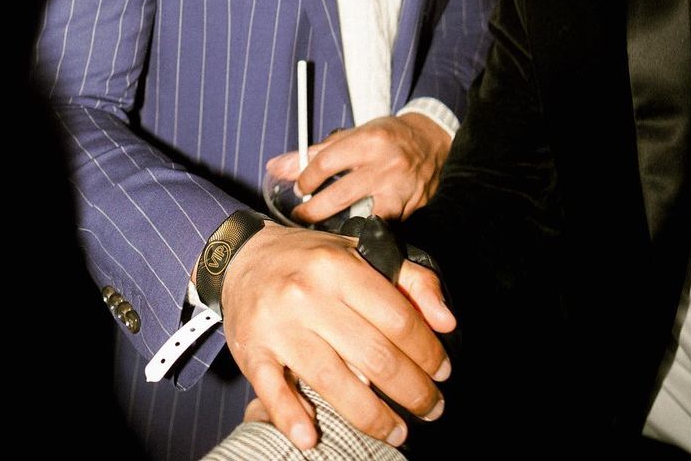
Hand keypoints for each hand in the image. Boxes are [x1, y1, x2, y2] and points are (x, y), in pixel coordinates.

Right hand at [221, 223, 454, 451]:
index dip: (427, 351)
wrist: (243, 257)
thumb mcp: (360, 252)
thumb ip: (411, 279)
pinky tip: (312, 437)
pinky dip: (292, 418)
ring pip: (333, 381)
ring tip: (397, 431)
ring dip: (372, 417)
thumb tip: (447, 321)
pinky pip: (273, 391)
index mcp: (338, 266)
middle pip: (373, 355)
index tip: (443, 372)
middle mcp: (307, 294)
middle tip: (431, 408)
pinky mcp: (252, 350)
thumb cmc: (311, 260)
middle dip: (412, 391)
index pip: (397, 317)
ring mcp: (278, 325)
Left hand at [268, 113, 450, 224]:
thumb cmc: (386, 136)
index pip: (326, 163)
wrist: (431, 140)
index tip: (298, 188)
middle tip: (301, 216)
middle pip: (340, 196)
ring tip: (326, 231)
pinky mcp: (411, 207)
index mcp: (368, 141)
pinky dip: (367, 230)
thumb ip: (314, 152)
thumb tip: (276, 167)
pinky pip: (384, 226)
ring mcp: (400, 189)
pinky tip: (354, 232)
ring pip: (364, 218)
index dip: (306, 178)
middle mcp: (385, 165)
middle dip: (313, 211)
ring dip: (342, 228)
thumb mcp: (352, 135)